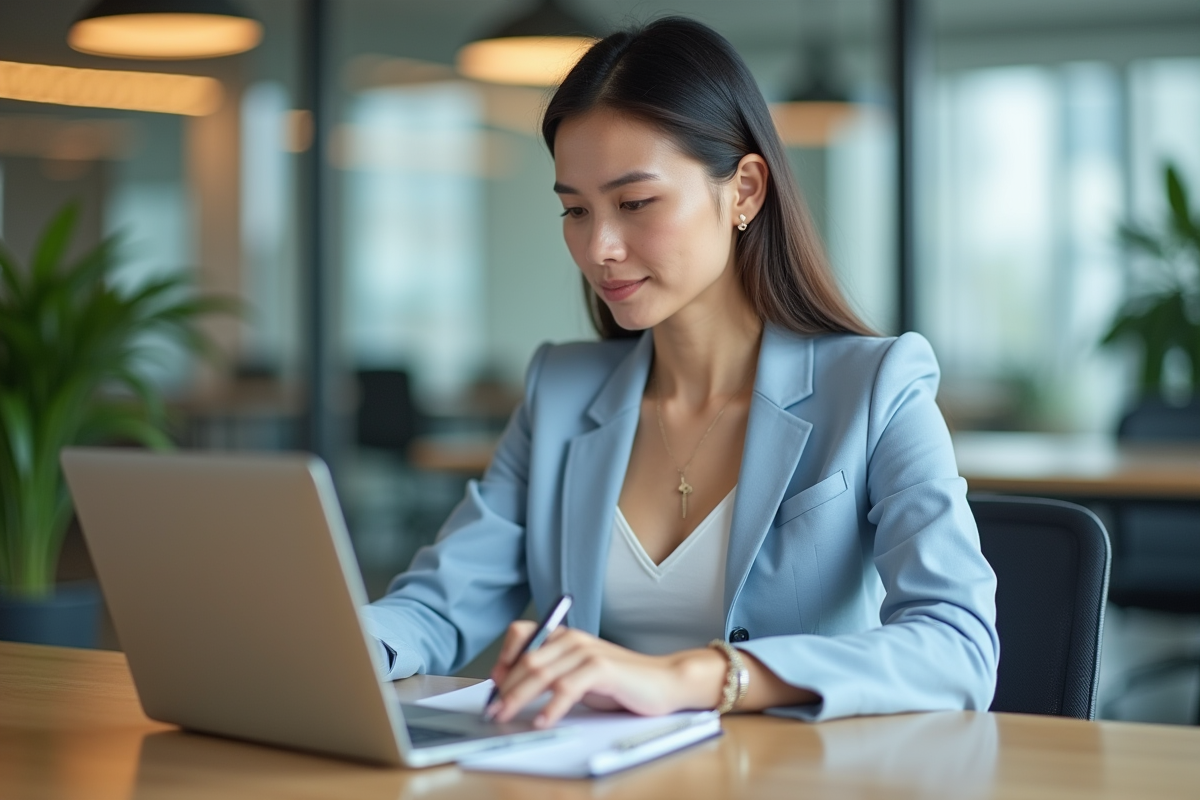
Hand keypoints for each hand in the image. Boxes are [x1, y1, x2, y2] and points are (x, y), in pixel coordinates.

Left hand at [486, 622, 726, 727]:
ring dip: (519, 698)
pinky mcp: (600, 668)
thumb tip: (511, 689)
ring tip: (506, 717)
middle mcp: (572, 638)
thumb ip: (551, 676)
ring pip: (541, 674)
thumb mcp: (578, 676)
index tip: (494, 684)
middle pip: (526, 659)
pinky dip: (551, 707)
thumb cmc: (619, 682)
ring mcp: (586, 651)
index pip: (522, 634)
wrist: (661, 682)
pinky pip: (566, 688)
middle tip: (493, 711)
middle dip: (505, 688)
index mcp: (564, 636)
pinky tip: (543, 721)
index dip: (504, 657)